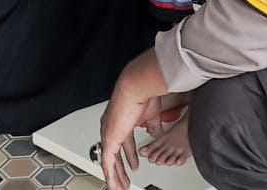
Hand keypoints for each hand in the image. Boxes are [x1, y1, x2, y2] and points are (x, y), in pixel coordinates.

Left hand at [99, 52, 167, 189]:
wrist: (136, 86)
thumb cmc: (143, 93)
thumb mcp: (151, 115)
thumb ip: (153, 126)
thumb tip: (158, 133)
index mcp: (120, 121)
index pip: (123, 143)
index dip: (129, 156)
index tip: (134, 165)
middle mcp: (111, 128)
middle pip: (114, 155)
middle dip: (121, 170)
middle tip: (125, 181)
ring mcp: (109, 134)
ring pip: (110, 162)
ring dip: (116, 176)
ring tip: (119, 188)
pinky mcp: (109, 139)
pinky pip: (107, 163)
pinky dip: (111, 175)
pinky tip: (114, 184)